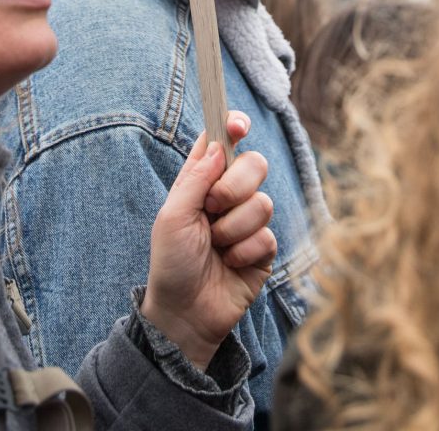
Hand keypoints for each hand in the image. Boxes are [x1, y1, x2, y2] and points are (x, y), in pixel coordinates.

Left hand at [141, 116, 275, 370]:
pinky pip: (267, 236)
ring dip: (233, 229)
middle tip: (211, 209)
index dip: (233, 127)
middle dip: (234, 187)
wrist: (184, 313)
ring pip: (262, 202)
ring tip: (216, 247)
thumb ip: (195, 178)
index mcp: (201, 180)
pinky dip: (243, 252)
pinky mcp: (264, 249)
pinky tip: (229, 265)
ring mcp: (248, 222)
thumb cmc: (171, 262)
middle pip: (254, 164)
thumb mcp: (172, 216)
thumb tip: (218, 145)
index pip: (222, 142)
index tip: (238, 126)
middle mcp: (228, 196)